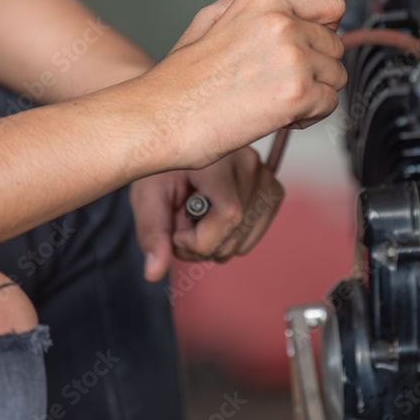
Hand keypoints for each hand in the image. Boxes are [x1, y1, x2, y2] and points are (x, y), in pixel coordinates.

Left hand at [131, 147, 283, 280]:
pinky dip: (227, 240)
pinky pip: (250, 239)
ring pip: (241, 243)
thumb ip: (152, 233)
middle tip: (180, 225)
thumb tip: (153, 273)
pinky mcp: (273, 192)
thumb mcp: (146, 196)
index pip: (229, 215)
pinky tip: (214, 216)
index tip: (176, 233)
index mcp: (219, 158)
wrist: (179, 145)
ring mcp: (266, 178)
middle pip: (233, 235)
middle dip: (200, 246)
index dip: (200, 239)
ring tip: (198, 216)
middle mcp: (251, 165)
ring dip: (213, 244)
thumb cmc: (160, 169)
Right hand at [138, 0, 346, 170]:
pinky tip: (279, 114)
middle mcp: (282, 24)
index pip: (330, 2)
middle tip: (281, 79)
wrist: (161, 117)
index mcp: (264, 2)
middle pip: (335, 43)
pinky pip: (329, 104)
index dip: (324, 26)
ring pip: (336, 74)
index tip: (311, 41)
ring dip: (314, 91)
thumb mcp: (211, 18)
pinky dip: (310, 115)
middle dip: (315, 64)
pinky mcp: (297, 93)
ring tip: (277, 97)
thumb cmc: (181, 77)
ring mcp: (293, 58)